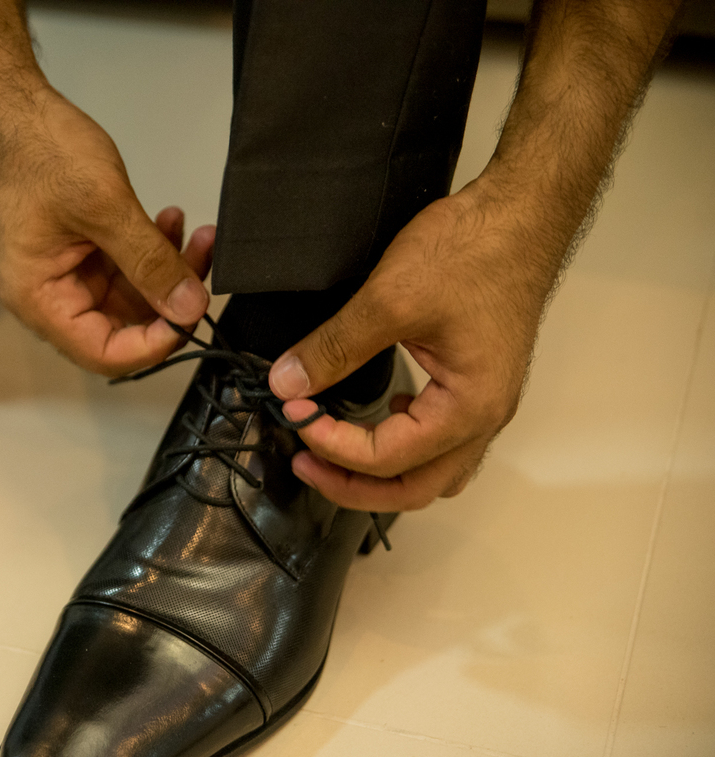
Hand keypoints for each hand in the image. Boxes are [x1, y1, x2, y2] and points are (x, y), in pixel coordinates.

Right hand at [0, 88, 211, 375]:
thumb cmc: (37, 150)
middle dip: (169, 299)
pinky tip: (170, 221)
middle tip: (204, 260)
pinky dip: (151, 251)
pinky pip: (124, 269)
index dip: (154, 344)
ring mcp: (65, 274)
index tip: (192, 312)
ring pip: (130, 297)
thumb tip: (190, 308)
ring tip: (193, 231)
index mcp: (40, 300)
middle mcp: (49, 297)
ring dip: (166, 270)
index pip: (105, 354)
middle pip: (122, 327)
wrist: (9, 107)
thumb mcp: (104, 206)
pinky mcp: (78, 251)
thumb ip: (150, 262)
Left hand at [269, 178, 560, 510]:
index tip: (294, 413)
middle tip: (302, 462)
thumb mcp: (390, 299)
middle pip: (414, 488)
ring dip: (379, 473)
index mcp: (469, 408)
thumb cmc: (475, 250)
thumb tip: (288, 383)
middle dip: (352, 484)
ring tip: (332, 450)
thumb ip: (335, 347)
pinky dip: (404, 445)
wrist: (522, 214)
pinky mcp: (477, 383)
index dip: (331, 444)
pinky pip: (442, 439)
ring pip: (430, 471)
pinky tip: (380, 416)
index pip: (387, 458)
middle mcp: (485, 417)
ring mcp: (486, 402)